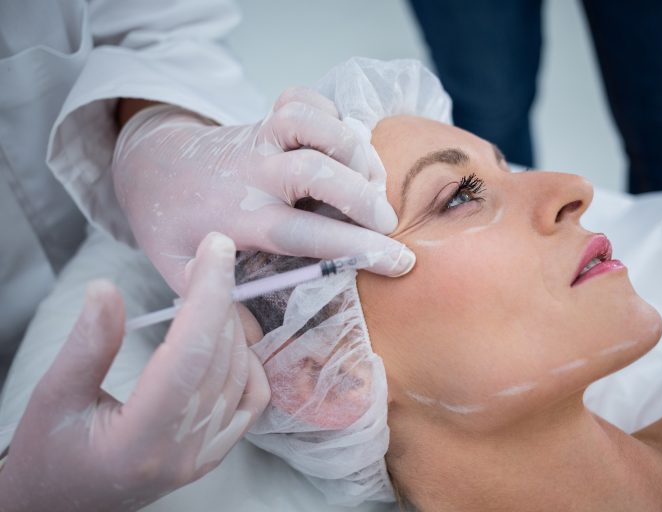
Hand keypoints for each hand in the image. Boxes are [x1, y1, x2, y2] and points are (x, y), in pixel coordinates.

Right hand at [0, 233, 268, 511]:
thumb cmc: (49, 455)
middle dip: (221, 298)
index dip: (207, 294)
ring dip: (232, 325)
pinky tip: (230, 339)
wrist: (61, 507)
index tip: (217, 248)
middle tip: (210, 256)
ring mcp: (204, 456)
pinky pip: (250, 402)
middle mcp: (184, 451)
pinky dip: (248, 363)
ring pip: (239, 375)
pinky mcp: (213, 454)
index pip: (189, 355)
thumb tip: (106, 288)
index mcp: (141, 438)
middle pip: (219, 359)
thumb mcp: (54, 397)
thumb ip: (87, 345)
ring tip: (209, 290)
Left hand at [112, 88, 414, 292]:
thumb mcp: (178, 272)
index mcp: (237, 218)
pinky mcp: (266, 117)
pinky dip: (332, 114)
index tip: (398, 261)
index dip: (356, 247)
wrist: (150, 165)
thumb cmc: (171, 223)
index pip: (303, 233)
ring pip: (310, 122)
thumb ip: (215, 302)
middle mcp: (252, 173)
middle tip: (387, 222)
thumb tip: (256, 344)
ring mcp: (259, 138)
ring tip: (373, 178)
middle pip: (314, 171)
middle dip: (362, 197)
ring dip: (351, 147)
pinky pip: (304, 99)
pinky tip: (344, 142)